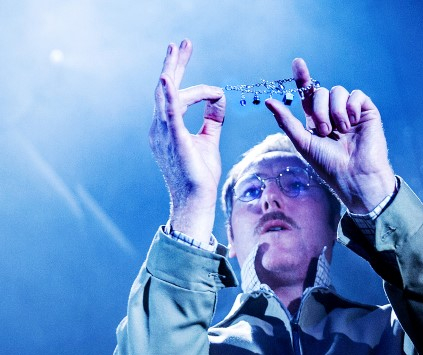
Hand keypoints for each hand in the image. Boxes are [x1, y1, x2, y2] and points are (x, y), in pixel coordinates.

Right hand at [149, 39, 225, 241]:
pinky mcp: (175, 141)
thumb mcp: (209, 141)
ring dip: (175, 70)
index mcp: (167, 128)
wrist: (195, 201)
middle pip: (165, 88)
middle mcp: (160, 128)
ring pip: (168, 95)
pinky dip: (170, 96)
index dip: (193, 84)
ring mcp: (164, 134)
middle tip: (182, 44)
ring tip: (180, 49)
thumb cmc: (199, 176)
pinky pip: (170, 114)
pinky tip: (168, 79)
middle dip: (175, 64)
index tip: (217, 91)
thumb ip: (213, 120)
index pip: (176, 97)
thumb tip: (220, 99)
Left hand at [265, 58, 395, 213]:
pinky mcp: (367, 112)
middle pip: (322, 92)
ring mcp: (350, 112)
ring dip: (335, 111)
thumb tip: (268, 101)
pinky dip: (351, 106)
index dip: (303, 78)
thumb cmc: (329, 165)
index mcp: (317, 120)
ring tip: (340, 131)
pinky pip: (356, 95)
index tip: (298, 62)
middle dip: (320, 110)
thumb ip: (286, 121)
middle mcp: (333, 114)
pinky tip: (353, 122)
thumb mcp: (302, 142)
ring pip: (338, 91)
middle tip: (325, 131)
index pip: (308, 94)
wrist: (355, 176)